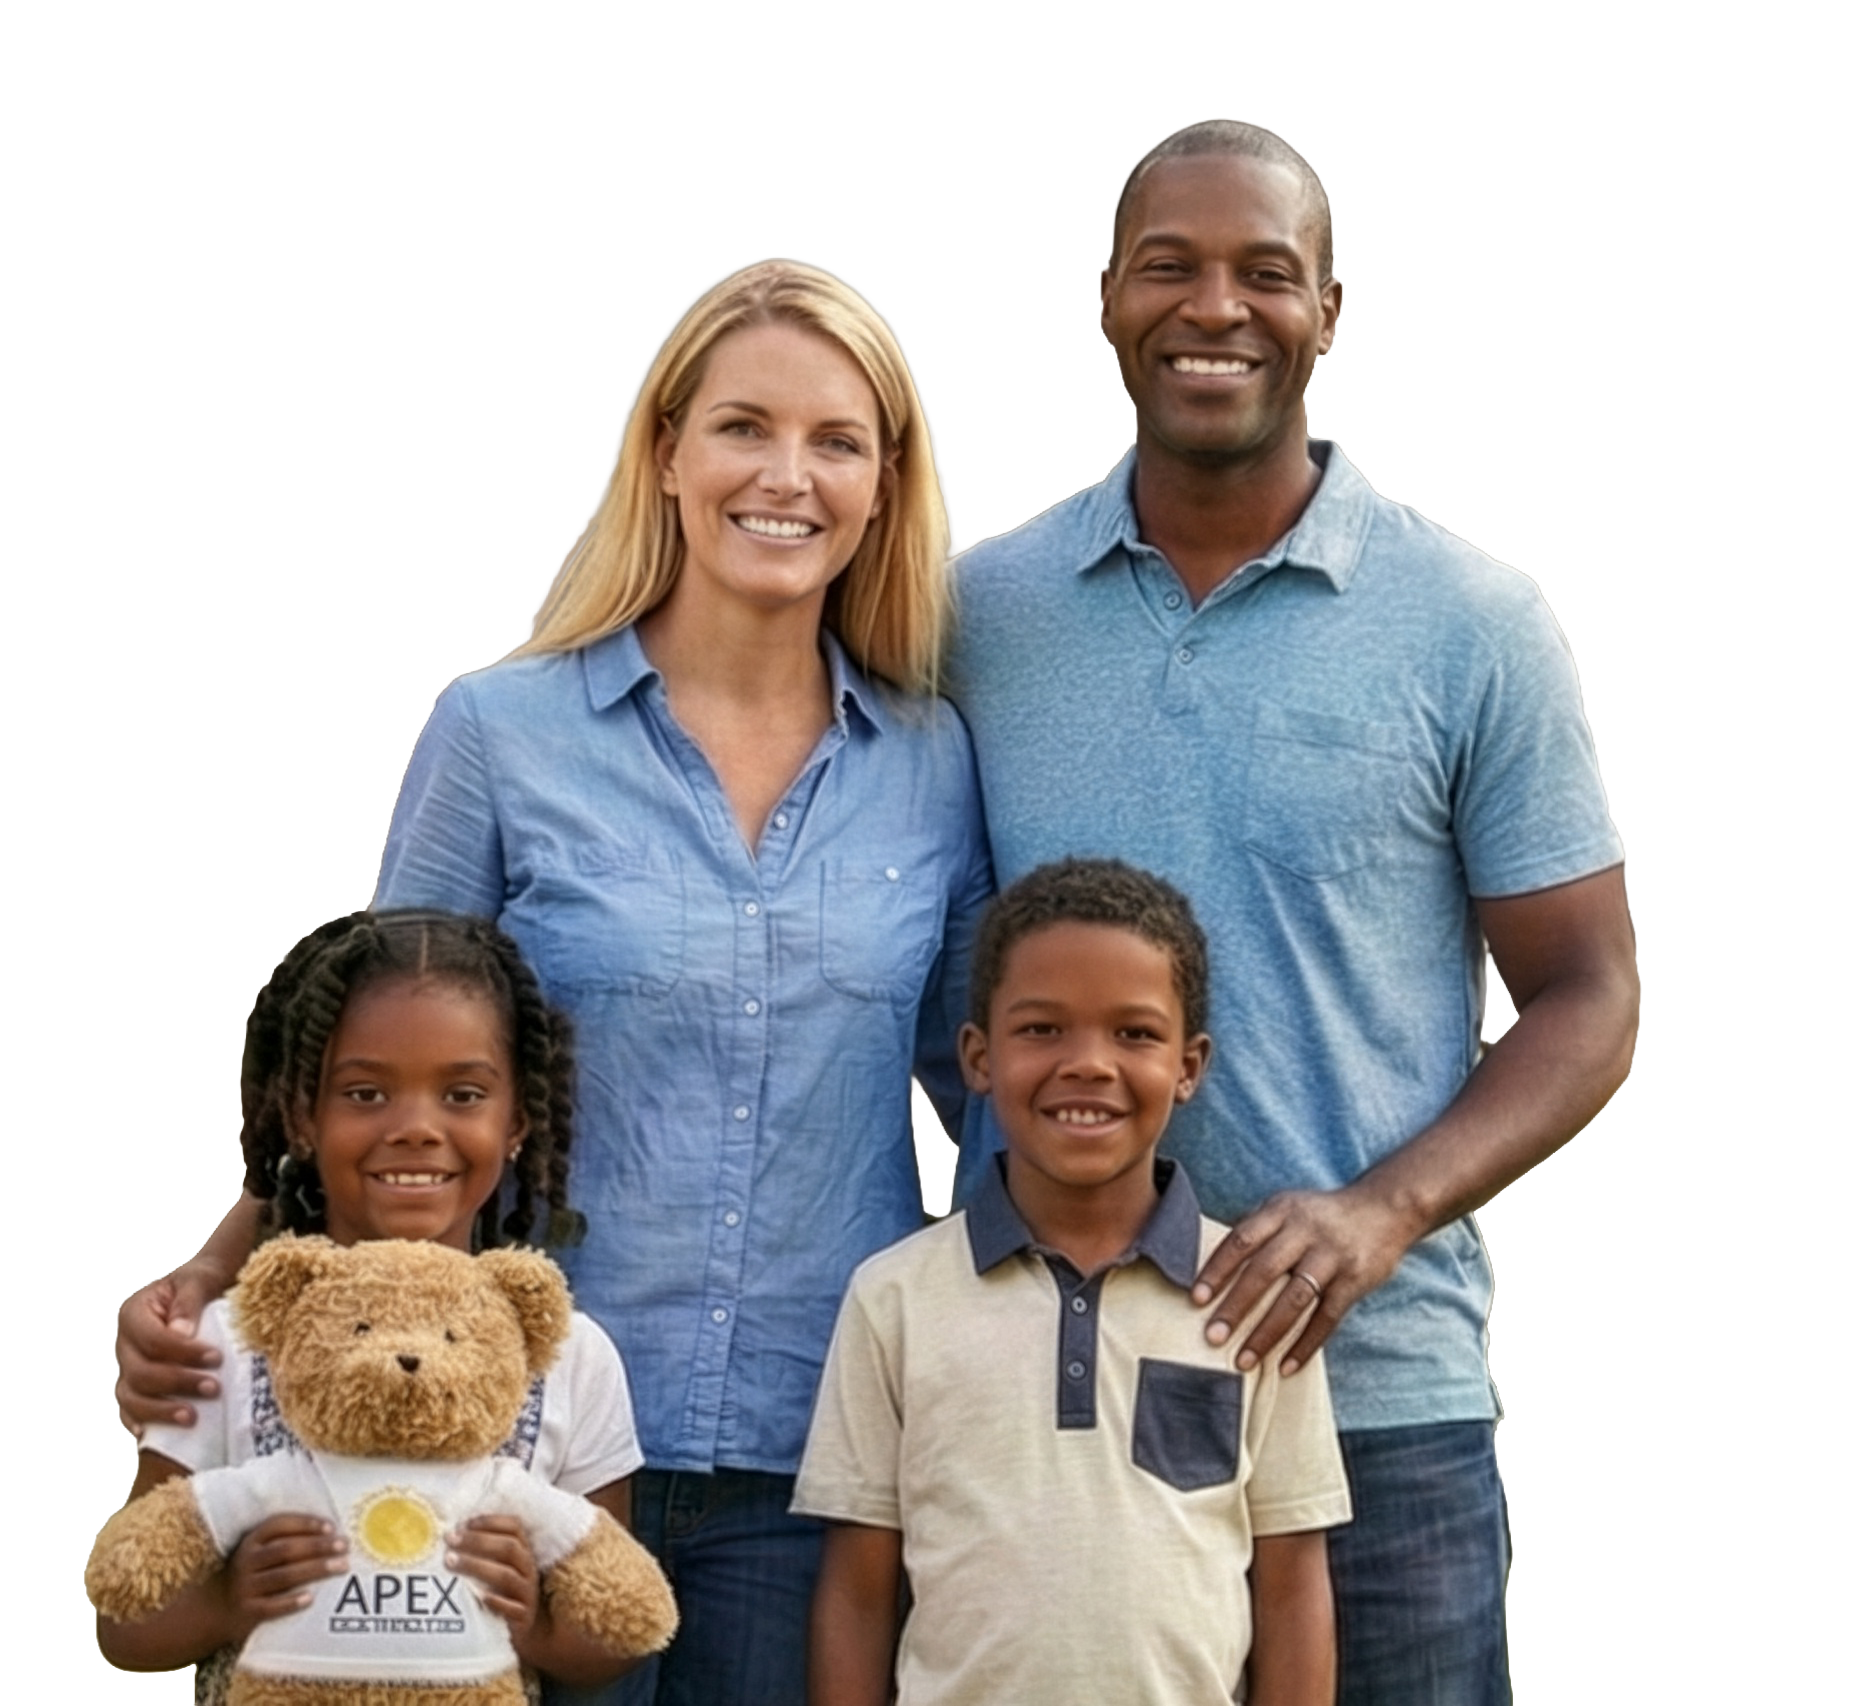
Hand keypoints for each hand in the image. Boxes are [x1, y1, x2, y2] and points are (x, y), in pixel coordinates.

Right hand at [115, 1264, 228, 1434]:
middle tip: (213, 1388)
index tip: (215, 1357)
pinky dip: (141, 1422)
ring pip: (131, 1397)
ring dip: (161, 1410)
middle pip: (140, 1372)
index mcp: (135, 1314)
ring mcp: (129, 1368)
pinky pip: (131, 1410)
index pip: (152, 1338)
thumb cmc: (200, 1284)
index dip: (182, 1352)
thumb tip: (181, 1332)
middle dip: (177, 1383)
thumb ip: (188, 1301)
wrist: (206, 1292)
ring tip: (192, 1417)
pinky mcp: (138, 1387)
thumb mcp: (198, 1279)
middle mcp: (126, 1344)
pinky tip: (153, 1435)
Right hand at [221, 1514, 347, 1638]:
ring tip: (341, 1566)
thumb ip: (284, 1541)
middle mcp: (246, 1562)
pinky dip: (291, 1602)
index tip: (331, 1526)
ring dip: (315, 1570)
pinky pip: (271, 1607)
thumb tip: (330, 1533)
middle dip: (318, 1546)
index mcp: (250, 1542)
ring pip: (284, 1576)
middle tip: (344, 1545)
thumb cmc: (248, 1575)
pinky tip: (310, 1598)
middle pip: (286, 1549)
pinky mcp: (246, 1612)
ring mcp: (245, 1588)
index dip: (306, 1523)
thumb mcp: (256, 1553)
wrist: (210, 1611)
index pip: (279, 1525)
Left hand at [449, 1515, 539, 1643]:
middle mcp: (528, 1568)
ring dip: (477, 1566)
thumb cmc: (501, 1592)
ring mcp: (527, 1593)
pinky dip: (495, 1601)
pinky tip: (477, 1596)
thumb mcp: (498, 1568)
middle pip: (509, 1547)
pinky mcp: (523, 1618)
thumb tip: (450, 1534)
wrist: (520, 1629)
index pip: (514, 1527)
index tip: (463, 1524)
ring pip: (506, 1575)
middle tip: (450, 1541)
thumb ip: (482, 1551)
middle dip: (478, 1541)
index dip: (490, 1522)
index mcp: (523, 1551)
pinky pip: (512, 1608)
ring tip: (451, 1562)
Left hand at [1192, 1183, 1419, 1374]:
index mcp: (1282, 1211)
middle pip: (1265, 1271)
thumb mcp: (1288, 1208)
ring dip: (1266, 1333)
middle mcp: (1306, 1231)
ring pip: (1295, 1299)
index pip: (1241, 1240)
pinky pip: (1326, 1318)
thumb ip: (1257, 1232)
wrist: (1384, 1208)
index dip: (1217, 1269)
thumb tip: (1214, 1270)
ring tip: (1244, 1360)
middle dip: (1236, 1306)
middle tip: (1212, 1336)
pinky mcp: (1355, 1281)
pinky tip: (1285, 1366)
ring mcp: (1332, 1256)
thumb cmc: (1321, 1215)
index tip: (1196, 1298)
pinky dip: (1305, 1345)